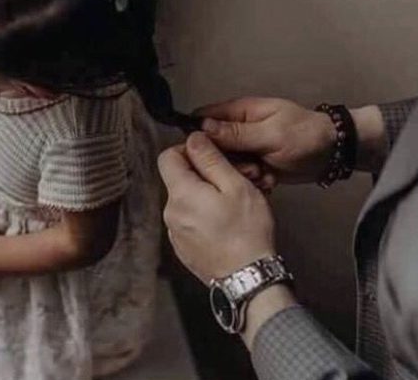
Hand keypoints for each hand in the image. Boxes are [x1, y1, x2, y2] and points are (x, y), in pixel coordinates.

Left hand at [159, 132, 276, 283]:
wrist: (249, 278)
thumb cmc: (247, 232)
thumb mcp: (235, 185)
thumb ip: (211, 159)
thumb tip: (194, 138)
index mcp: (180, 194)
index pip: (168, 156)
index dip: (190, 150)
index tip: (213, 156)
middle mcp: (171, 213)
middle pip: (180, 179)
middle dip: (208, 174)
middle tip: (239, 179)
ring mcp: (176, 233)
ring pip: (188, 200)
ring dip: (209, 195)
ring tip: (238, 203)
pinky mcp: (184, 248)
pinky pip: (191, 221)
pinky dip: (207, 215)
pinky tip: (229, 222)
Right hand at [197, 98, 335, 184]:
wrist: (332, 154)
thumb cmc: (306, 136)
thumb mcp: (271, 134)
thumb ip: (237, 132)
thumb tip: (203, 128)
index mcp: (241, 111)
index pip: (204, 118)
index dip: (197, 136)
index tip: (202, 155)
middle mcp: (240, 128)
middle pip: (212, 146)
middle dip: (225, 161)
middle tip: (247, 167)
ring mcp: (247, 147)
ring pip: (227, 163)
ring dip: (241, 173)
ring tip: (261, 174)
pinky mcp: (255, 163)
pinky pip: (241, 174)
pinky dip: (252, 180)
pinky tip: (267, 180)